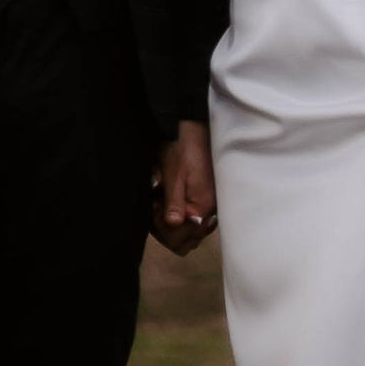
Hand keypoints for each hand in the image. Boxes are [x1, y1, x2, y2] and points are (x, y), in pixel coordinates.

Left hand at [151, 118, 217, 251]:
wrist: (192, 124)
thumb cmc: (182, 146)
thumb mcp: (173, 174)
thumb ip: (174, 203)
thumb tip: (173, 225)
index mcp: (203, 206)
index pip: (180, 239)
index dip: (161, 230)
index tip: (153, 210)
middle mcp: (211, 211)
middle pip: (186, 241)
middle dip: (166, 230)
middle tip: (155, 208)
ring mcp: (210, 206)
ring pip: (187, 232)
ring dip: (170, 223)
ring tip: (159, 199)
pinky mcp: (206, 198)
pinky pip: (191, 218)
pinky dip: (177, 213)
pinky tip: (167, 196)